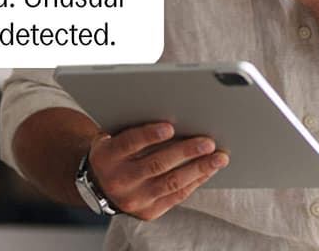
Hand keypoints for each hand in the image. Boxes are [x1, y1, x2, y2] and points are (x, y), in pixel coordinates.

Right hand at [86, 122, 228, 220]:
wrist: (100, 185)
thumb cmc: (113, 151)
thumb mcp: (111, 135)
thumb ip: (130, 124)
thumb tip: (167, 107)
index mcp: (106, 157)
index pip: (129, 143)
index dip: (149, 135)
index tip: (170, 126)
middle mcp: (118, 180)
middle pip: (156, 164)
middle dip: (185, 152)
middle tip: (208, 142)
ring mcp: (134, 199)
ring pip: (171, 183)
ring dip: (198, 169)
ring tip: (218, 158)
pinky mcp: (148, 212)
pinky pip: (176, 196)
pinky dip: (195, 181)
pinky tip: (208, 170)